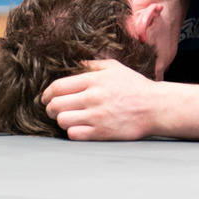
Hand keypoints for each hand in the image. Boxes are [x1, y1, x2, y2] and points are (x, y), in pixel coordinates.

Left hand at [42, 60, 157, 140]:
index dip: (47, 93)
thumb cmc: (134, 86)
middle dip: (50, 107)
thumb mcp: (114, 67)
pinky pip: (74, 134)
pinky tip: (79, 126)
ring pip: (62, 120)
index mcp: (94, 79)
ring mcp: (97, 116)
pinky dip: (72, 131)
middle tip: (54, 109)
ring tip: (68, 117)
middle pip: (56, 104)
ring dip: (62, 119)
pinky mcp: (101, 132)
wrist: (153, 106)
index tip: (45, 97)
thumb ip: (92, 65)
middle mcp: (93, 97)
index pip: (58, 86)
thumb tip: (75, 64)